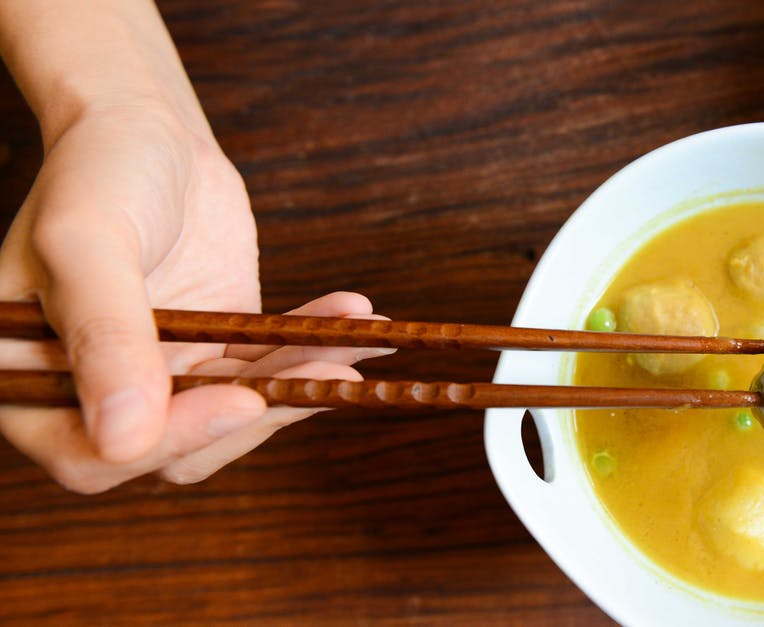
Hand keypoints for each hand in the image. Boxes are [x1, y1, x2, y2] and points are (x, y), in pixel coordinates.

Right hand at [0, 105, 388, 491]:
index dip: (171, 439)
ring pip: (232, 415)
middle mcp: (90, 394)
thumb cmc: (96, 172)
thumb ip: (104, 337)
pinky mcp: (212, 353)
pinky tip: (359, 321)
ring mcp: (158, 377)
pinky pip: (264, 371)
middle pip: (174, 449)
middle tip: (328, 373)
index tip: (242, 401)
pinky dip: (312, 352)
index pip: (94, 456)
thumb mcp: (88, 243)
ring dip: (299, 385)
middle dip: (257, 414)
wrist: (145, 131)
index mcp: (25, 380)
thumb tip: (124, 441)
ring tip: (353, 345)